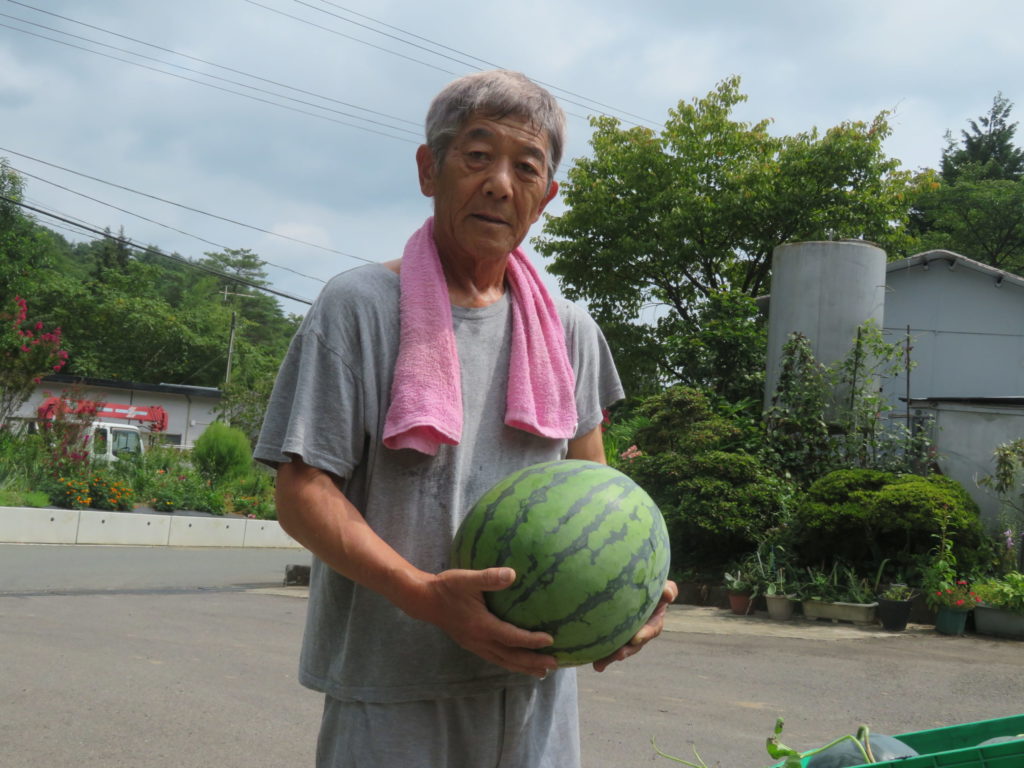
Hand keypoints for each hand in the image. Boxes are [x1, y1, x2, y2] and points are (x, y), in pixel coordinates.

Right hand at [412, 567, 557, 678]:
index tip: (550, 639)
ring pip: (503, 661)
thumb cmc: (446, 587)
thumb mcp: (466, 578)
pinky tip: (518, 662)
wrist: (424, 601)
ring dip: (523, 667)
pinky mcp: (471, 645)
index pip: (511, 637)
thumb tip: (512, 574)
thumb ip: (488, 577)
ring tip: (543, 672)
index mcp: (481, 626)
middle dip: (532, 662)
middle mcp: (479, 640)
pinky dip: (510, 663)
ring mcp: (474, 645)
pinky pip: (495, 658)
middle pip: (510, 657)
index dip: (531, 641)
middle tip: (555, 664)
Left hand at [592, 580, 677, 672]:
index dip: (645, 633)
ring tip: (601, 664)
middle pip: (636, 643)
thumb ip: (666, 588)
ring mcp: (630, 633)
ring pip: (623, 648)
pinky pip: (610, 646)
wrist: (628, 583)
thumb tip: (669, 594)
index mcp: (654, 618)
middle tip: (618, 654)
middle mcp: (644, 629)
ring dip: (613, 655)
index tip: (635, 639)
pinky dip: (603, 656)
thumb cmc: (646, 581)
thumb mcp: (658, 584)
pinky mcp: (617, 635)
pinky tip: (596, 665)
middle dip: (627, 650)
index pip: (653, 627)